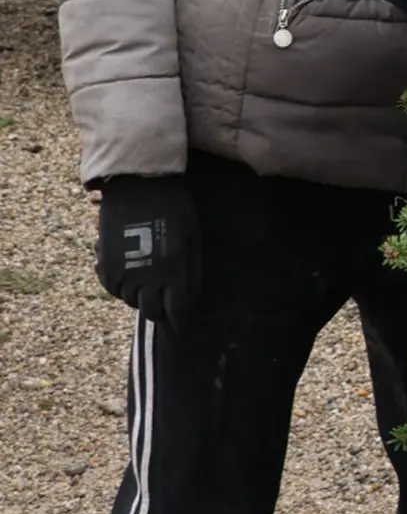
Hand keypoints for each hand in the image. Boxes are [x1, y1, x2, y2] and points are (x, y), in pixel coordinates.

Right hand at [96, 175, 202, 333]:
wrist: (137, 185)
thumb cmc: (173, 206)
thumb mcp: (192, 235)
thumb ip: (193, 269)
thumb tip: (192, 296)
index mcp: (172, 270)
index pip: (177, 310)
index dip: (181, 322)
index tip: (183, 328)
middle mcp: (146, 278)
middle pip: (152, 312)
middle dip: (162, 314)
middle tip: (166, 310)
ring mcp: (123, 273)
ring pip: (132, 301)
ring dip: (143, 299)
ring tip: (150, 287)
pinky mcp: (106, 266)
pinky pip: (114, 290)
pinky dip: (123, 289)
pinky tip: (132, 276)